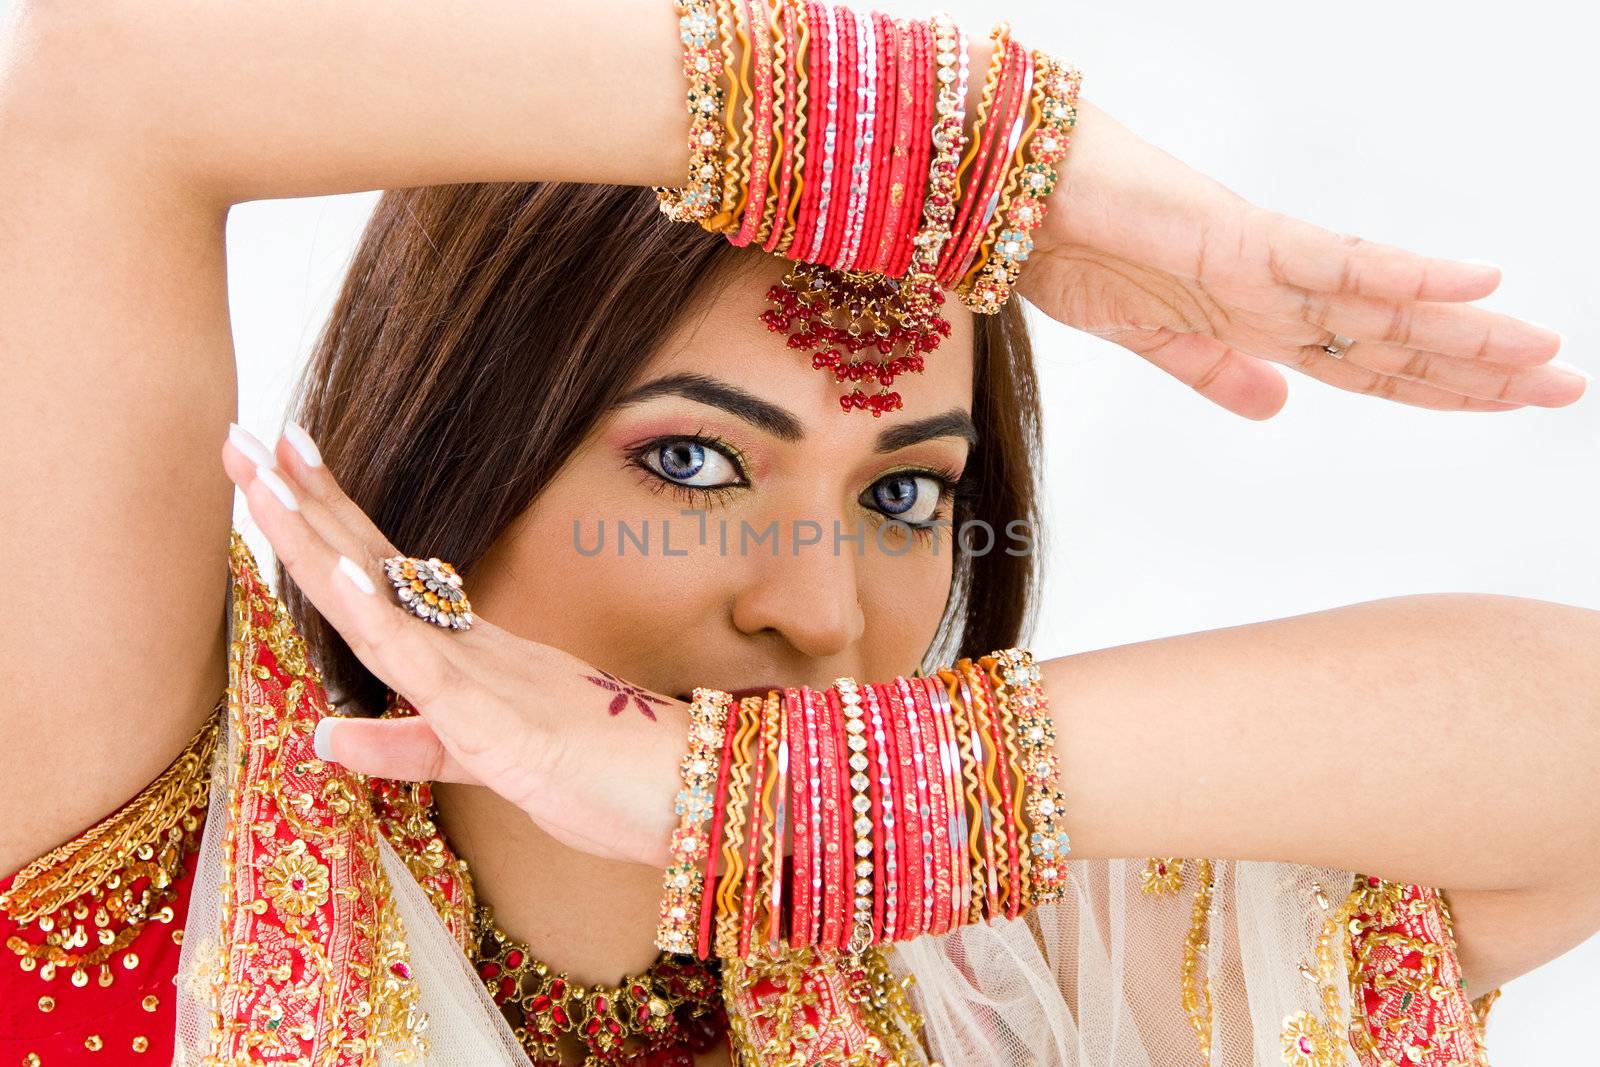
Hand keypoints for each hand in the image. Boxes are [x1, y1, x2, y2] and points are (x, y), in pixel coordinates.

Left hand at [222, 423, 683, 867]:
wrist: (684, 793)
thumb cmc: (599, 777)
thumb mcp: (477, 763)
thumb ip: (406, 746)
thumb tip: (324, 733)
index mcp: (467, 650)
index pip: (383, 574)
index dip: (328, 519)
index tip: (281, 461)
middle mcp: (469, 645)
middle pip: (371, 564)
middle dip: (304, 502)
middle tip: (246, 435)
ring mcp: (481, 675)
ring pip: (383, 601)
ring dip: (321, 537)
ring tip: (270, 474)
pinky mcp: (496, 720)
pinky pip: (431, 668)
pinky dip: (384, 619)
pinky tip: (343, 573)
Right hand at [1019, 100, 1581, 418]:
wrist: (1015, 200)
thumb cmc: (1069, 251)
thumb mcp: (1149, 339)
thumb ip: (1212, 372)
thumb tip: (1277, 411)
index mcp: (1257, 319)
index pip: (1368, 363)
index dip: (1439, 387)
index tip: (1507, 402)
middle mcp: (1276, 293)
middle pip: (1395, 341)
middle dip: (1480, 370)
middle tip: (1567, 387)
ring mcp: (1265, 265)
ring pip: (1384, 308)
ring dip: (1468, 335)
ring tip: (1546, 356)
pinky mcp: (1240, 238)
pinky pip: (1337, 261)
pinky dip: (1406, 274)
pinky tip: (1479, 281)